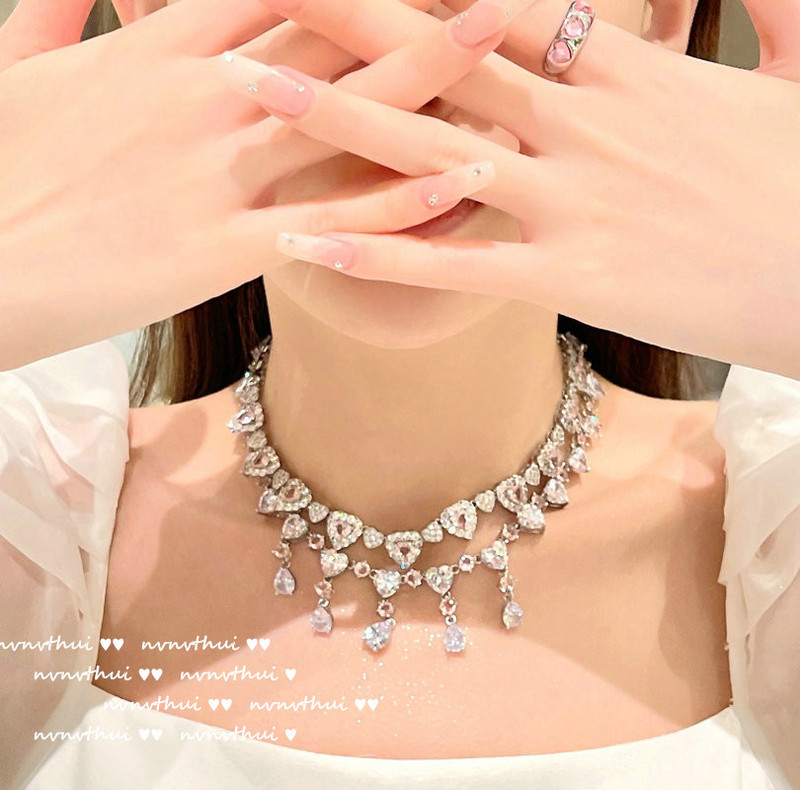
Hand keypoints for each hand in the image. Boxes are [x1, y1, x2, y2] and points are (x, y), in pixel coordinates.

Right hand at [0, 0, 501, 370]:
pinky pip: (327, 221)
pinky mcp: (218, 250)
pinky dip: (398, 203)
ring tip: (503, 56)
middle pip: (327, 33)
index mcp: (156, 50)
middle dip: (410, 5)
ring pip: (342, 117)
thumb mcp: (16, 70)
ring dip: (429, 84)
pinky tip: (458, 182)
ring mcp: (214, 174)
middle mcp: (200, 98)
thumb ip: (62, 14)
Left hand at [254, 0, 799, 379]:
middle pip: (445, 54)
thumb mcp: (798, 75)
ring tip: (250, 92)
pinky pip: (453, 263)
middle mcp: (586, 123)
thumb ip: (767, 11)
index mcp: (631, 70)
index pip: (501, 6)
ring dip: (333, 118)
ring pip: (431, 150)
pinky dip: (375, 256)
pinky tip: (307, 244)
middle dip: (350, 15)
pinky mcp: (572, 275)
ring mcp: (574, 199)